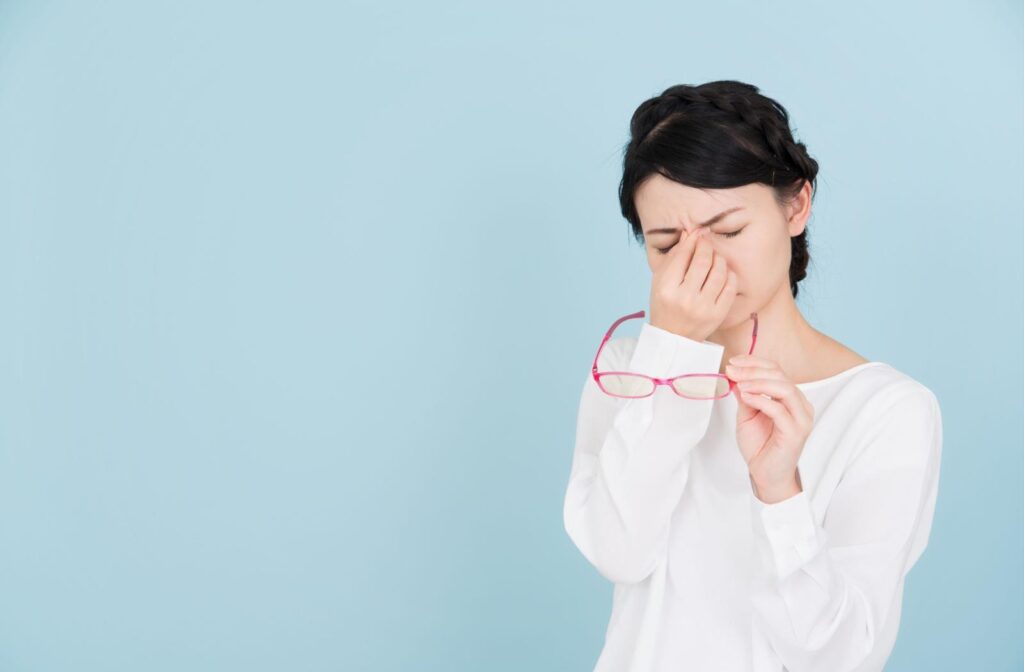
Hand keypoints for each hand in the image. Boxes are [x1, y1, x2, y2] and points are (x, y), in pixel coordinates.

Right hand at [648, 228, 738, 341]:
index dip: (693, 240)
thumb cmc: (664, 304)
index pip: (683, 256)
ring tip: (715, 257)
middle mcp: (685, 299)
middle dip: (707, 246)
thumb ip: (673, 257)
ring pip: (719, 272)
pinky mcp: (718, 315)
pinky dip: (729, 275)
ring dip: (719, 259)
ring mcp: (703, 308)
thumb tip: (689, 234)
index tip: (699, 234)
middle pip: (703, 261)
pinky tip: (723, 273)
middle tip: (707, 242)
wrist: (672, 337)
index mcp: (666, 288)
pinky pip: (730, 287)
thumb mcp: (660, 281)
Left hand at [724, 354, 814, 503]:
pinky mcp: (796, 432)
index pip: (776, 370)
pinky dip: (761, 400)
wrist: (766, 475)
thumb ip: (745, 395)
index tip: (733, 362)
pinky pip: (780, 410)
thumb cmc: (760, 446)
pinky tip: (745, 397)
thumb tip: (735, 375)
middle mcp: (800, 405)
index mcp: (791, 398)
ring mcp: (801, 418)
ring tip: (739, 384)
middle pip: (780, 375)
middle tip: (731, 370)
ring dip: (758, 382)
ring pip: (785, 388)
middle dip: (753, 370)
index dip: (754, 363)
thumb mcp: (747, 414)